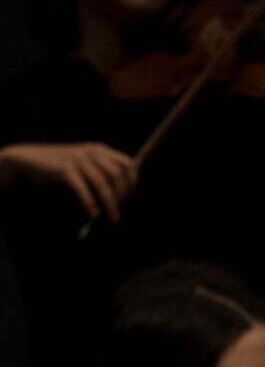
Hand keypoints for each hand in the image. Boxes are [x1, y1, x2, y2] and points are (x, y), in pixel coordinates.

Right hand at [0, 141, 137, 220]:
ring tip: (112, 217)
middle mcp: (91, 152)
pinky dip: (90, 202)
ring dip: (110, 203)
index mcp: (100, 149)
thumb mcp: (84, 164)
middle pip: (117, 174)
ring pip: (102, 183)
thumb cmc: (60, 166)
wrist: (29, 158)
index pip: (127, 164)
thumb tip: (120, 196)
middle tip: (119, 209)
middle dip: (122, 195)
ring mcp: (77, 159)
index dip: (132, 181)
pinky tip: (93, 213)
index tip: (130, 196)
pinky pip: (82, 188)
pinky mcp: (64, 169)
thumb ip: (101, 173)